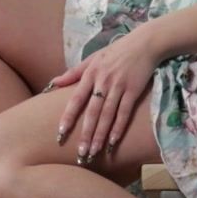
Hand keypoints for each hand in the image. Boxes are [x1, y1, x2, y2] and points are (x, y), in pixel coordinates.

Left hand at [46, 29, 160, 164]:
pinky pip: (124, 113)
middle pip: (92, 112)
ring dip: (100, 136)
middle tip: (79, 153)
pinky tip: (113, 142)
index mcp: (91, 74)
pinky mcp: (134, 91)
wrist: (144, 44)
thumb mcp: (92, 59)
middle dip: (85, 134)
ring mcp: (119, 87)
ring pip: (107, 115)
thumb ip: (73, 73)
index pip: (76, 99)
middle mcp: (103, 82)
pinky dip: (118, 128)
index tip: (60, 133)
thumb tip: (53, 83)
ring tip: (93, 152)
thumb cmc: (116, 51)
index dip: (69, 117)